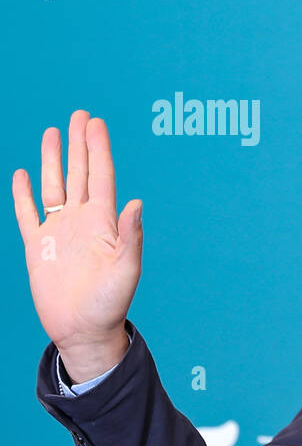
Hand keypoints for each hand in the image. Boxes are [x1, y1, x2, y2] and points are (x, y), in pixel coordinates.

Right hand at [12, 111, 142, 378]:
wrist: (84, 330)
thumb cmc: (110, 303)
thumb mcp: (126, 269)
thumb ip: (130, 236)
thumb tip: (136, 201)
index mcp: (105, 223)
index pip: (101, 176)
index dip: (98, 149)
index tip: (95, 122)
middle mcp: (82, 222)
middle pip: (79, 173)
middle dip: (79, 144)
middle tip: (79, 114)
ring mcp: (59, 232)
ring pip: (54, 187)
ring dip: (52, 161)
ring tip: (53, 132)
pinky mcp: (38, 247)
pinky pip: (28, 214)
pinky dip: (23, 194)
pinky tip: (22, 174)